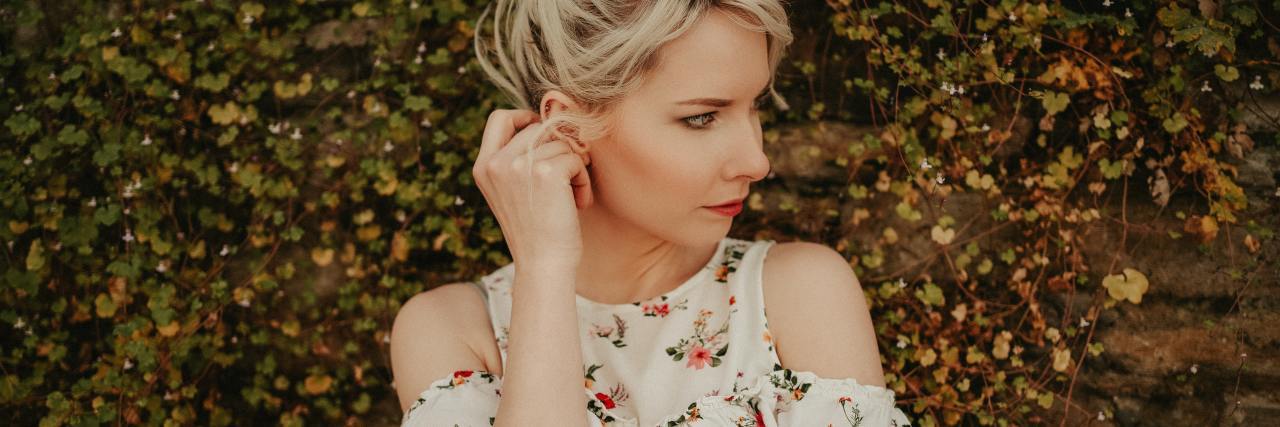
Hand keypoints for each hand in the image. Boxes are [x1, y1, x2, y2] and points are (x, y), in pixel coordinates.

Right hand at [472, 109, 593, 269]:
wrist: (544, 265)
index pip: (499, 118)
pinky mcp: (545, 172)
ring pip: (561, 143)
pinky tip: (579, 202)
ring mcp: (518, 166)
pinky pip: (575, 157)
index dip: (525, 117)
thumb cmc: (536, 231)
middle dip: (559, 148)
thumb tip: (548, 123)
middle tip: (568, 177)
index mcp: (483, 167)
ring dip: (575, 166)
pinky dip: (584, 178)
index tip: (546, 136)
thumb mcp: (511, 193)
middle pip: (538, 128)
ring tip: (573, 196)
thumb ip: (515, 161)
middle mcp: (496, 163)